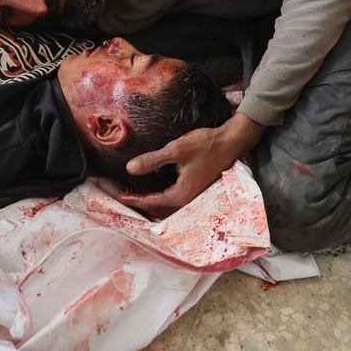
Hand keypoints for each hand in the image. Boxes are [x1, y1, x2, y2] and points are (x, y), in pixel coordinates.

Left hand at [118, 113, 264, 217]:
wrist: (230, 142)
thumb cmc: (206, 145)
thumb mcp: (176, 150)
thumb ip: (152, 160)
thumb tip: (130, 169)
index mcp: (182, 194)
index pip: (152, 202)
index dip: (134, 200)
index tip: (120, 197)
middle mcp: (188, 198)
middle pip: (159, 208)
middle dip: (141, 203)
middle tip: (125, 197)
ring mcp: (194, 194)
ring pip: (167, 204)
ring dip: (151, 201)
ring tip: (137, 195)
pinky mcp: (196, 187)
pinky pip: (174, 197)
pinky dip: (161, 196)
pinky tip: (156, 188)